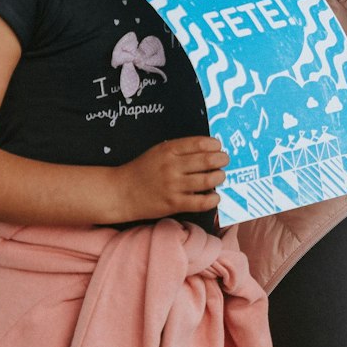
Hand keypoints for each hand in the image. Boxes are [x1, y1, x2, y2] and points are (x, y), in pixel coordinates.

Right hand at [112, 136, 226, 221]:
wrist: (122, 192)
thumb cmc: (142, 170)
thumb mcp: (158, 151)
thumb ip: (179, 150)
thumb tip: (207, 150)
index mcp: (168, 150)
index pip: (199, 143)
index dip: (214, 145)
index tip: (218, 147)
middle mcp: (172, 166)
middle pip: (207, 160)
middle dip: (221, 160)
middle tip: (224, 161)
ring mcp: (174, 185)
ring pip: (207, 180)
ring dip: (219, 177)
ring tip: (220, 176)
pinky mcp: (174, 203)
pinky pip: (201, 201)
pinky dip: (213, 199)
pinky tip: (215, 196)